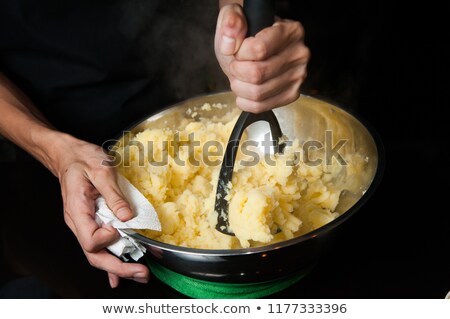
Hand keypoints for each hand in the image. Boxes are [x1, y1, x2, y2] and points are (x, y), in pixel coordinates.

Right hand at [54, 134, 149, 287]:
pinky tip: (118, 274)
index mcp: (78, 211)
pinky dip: (110, 261)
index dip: (108, 238)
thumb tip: (127, 217)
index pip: (91, 239)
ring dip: (117, 267)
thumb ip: (114, 195)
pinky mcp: (92, 222)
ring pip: (97, 254)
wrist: (68, 155)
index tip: (122, 227)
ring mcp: (84, 224)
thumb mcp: (101, 171)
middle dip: (118, 267)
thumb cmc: (82, 159)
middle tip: (141, 272)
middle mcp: (78, 223)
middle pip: (94, 255)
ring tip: (139, 274)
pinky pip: (99, 246)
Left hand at [215, 4, 309, 112]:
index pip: (258, 49)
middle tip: (236, 66)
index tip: (238, 51)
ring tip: (239, 77)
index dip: (239, 54)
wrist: (253, 51)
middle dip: (237, 72)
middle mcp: (299, 54)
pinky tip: (244, 90)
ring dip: (239, 88)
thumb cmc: (246, 36)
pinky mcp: (291, 95)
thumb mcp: (234, 19)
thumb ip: (231, 23)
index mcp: (290, 31)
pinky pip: (262, 106)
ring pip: (258, 93)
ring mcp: (297, 77)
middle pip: (257, 74)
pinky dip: (245, 102)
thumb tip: (230, 43)